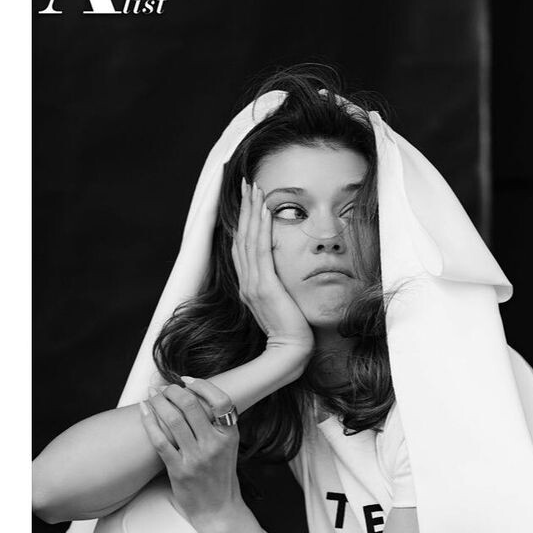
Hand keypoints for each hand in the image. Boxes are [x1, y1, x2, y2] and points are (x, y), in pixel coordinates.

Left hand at [139, 381, 245, 528]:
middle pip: (191, 405)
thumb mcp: (228, 448)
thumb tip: (194, 395)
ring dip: (158, 401)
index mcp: (230, 436)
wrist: (218, 510)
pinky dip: (149, 421)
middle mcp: (214, 445)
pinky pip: (160, 440)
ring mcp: (197, 458)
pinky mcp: (179, 470)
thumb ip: (217, 425)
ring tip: (152, 395)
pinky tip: (143, 410)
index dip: (201, 385)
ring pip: (173, 419)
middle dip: (172, 390)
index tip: (186, 380)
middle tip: (163, 387)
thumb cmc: (220, 477)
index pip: (220, 400)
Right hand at [233, 178, 314, 360]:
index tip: (247, 199)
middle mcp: (246, 281)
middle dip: (243, 207)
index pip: (241, 245)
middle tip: (245, 182)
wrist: (291, 350)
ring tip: (254, 187)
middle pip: (240, 236)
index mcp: (248, 284)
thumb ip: (277, 285)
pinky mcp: (264, 286)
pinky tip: (264, 211)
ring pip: (248, 238)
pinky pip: (261, 251)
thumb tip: (282, 271)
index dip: (242, 220)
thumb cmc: (292, 329)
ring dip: (251, 210)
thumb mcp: (281, 301)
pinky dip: (261, 229)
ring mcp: (252, 283)